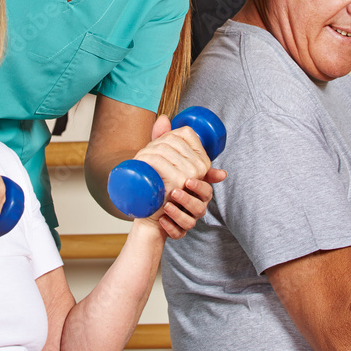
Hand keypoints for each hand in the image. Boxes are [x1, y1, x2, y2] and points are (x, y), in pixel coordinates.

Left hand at [133, 115, 226, 236]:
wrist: (145, 208)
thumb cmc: (158, 180)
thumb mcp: (162, 159)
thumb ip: (164, 139)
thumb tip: (164, 118)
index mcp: (199, 182)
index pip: (205, 178)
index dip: (198, 176)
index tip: (184, 172)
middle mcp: (198, 200)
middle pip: (203, 197)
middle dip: (190, 193)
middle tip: (175, 186)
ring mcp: (189, 216)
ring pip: (194, 217)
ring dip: (182, 209)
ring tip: (169, 200)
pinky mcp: (178, 230)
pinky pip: (180, 232)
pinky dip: (172, 226)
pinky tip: (163, 220)